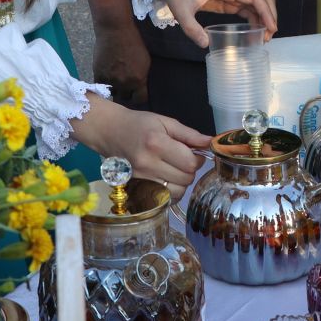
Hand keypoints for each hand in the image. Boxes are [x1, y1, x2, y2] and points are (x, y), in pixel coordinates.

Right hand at [73, 97, 212, 195]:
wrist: (108, 131)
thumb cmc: (138, 124)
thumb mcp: (165, 122)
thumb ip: (189, 134)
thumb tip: (211, 142)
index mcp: (156, 144)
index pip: (190, 163)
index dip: (197, 159)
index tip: (193, 153)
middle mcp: (147, 164)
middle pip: (185, 179)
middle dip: (190, 170)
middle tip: (182, 160)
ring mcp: (140, 178)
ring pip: (176, 192)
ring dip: (181, 183)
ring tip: (173, 169)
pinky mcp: (135, 187)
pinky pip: (163, 198)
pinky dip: (169, 192)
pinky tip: (165, 179)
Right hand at [91, 25, 151, 106]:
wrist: (115, 30)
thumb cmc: (134, 42)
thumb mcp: (145, 61)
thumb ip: (141, 77)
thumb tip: (139, 87)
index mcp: (138, 80)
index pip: (140, 100)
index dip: (139, 98)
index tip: (137, 96)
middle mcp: (124, 83)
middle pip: (125, 98)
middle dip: (126, 95)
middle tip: (125, 89)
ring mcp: (110, 80)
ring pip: (112, 94)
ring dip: (114, 90)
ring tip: (115, 83)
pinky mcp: (98, 75)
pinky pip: (101, 86)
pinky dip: (103, 84)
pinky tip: (106, 77)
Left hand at [150, 0, 278, 46]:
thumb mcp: (181, 12)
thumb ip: (192, 28)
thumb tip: (206, 44)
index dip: (266, 12)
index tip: (271, 28)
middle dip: (270, 15)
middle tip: (269, 36)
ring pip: (258, 2)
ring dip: (265, 17)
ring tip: (264, 37)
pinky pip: (248, 7)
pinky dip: (255, 18)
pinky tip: (254, 31)